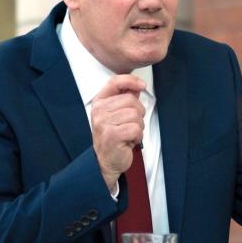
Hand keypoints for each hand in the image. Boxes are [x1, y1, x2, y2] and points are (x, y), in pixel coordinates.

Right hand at [91, 75, 145, 191]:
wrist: (106, 161)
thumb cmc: (114, 137)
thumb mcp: (117, 114)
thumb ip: (125, 98)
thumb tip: (137, 86)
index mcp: (99, 102)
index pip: (115, 82)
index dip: (131, 80)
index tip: (142, 85)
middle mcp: (99, 111)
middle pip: (130, 100)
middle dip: (138, 113)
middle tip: (131, 125)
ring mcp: (103, 123)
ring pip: (135, 115)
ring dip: (138, 126)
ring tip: (128, 134)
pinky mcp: (112, 135)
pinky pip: (136, 128)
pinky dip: (138, 136)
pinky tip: (129, 141)